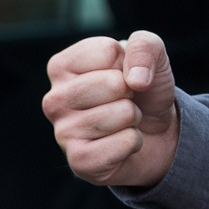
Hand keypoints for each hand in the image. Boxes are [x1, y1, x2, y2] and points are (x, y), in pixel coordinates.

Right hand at [42, 30, 178, 187]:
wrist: (153, 128)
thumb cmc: (143, 85)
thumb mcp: (150, 53)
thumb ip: (144, 46)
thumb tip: (135, 80)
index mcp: (62, 66)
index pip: (108, 52)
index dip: (128, 62)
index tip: (122, 73)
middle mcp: (54, 100)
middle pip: (114, 83)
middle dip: (132, 91)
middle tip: (124, 100)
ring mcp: (63, 133)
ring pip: (123, 113)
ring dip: (134, 116)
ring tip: (122, 120)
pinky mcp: (79, 162)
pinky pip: (127, 141)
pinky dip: (135, 140)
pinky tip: (120, 141)